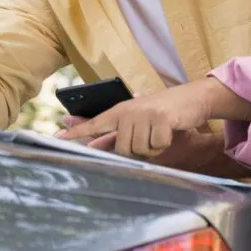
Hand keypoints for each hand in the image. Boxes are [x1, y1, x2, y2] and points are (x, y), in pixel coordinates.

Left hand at [56, 80, 218, 158]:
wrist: (193, 98)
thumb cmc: (164, 113)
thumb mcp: (139, 121)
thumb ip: (116, 134)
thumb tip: (94, 148)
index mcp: (121, 112)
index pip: (95, 124)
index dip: (77, 133)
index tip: (57, 138)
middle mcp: (129, 111)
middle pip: (123, 149)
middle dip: (138, 152)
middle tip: (151, 138)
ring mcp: (144, 114)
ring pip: (141, 150)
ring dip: (154, 148)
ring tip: (160, 133)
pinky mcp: (161, 118)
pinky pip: (158, 145)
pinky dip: (166, 143)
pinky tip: (170, 130)